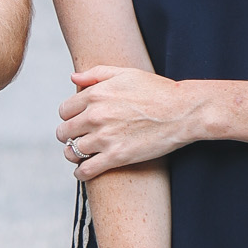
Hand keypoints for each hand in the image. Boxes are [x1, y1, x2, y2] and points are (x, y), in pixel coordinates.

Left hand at [57, 65, 206, 176]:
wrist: (182, 111)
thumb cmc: (157, 91)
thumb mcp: (125, 74)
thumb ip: (96, 74)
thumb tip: (73, 77)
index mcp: (96, 94)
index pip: (64, 110)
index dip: (70, 117)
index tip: (77, 121)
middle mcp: (95, 115)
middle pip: (64, 131)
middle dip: (69, 135)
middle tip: (77, 138)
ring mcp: (105, 137)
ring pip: (72, 151)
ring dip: (74, 154)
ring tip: (80, 154)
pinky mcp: (117, 156)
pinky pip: (86, 170)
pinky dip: (81, 173)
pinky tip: (83, 171)